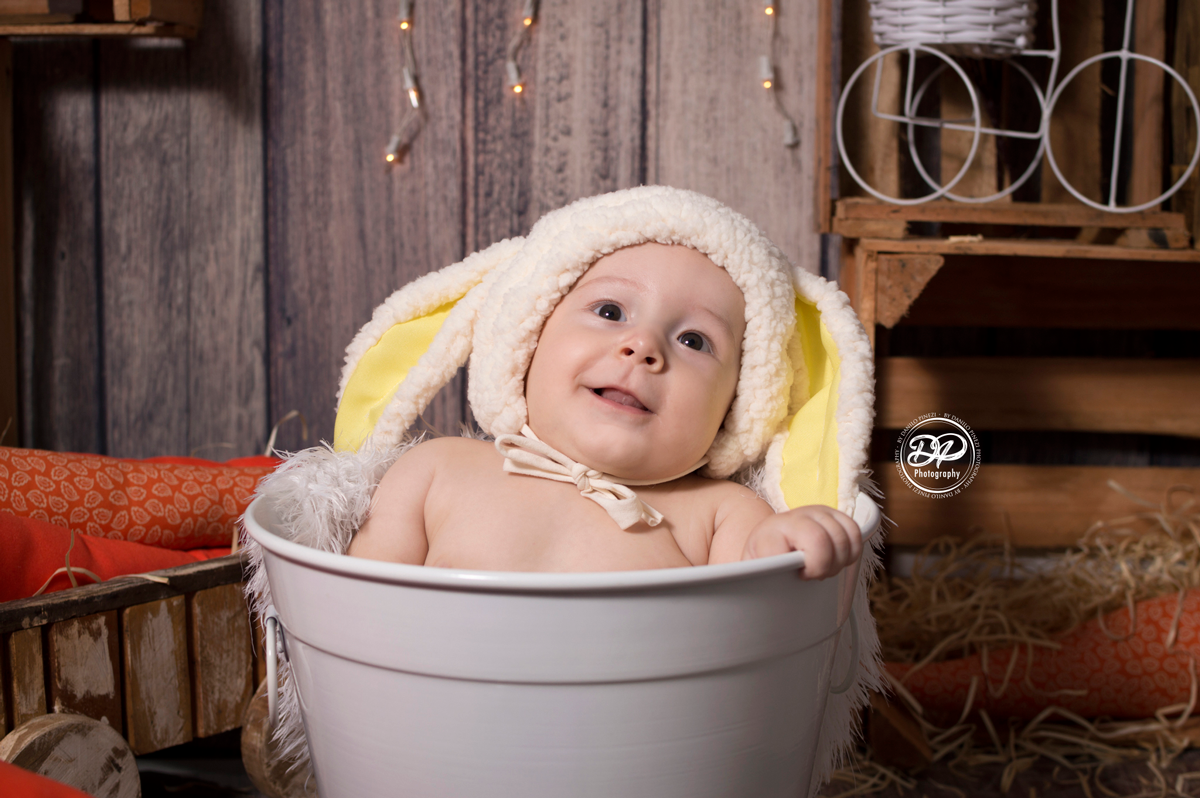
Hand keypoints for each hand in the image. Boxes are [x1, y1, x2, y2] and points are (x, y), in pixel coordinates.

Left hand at [740, 505, 861, 578]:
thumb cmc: (763, 561)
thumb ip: (759, 579)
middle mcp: (794, 517)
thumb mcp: (754, 573)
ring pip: (842, 537)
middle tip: (812, 575)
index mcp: (771, 532)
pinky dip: (851, 551)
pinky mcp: (833, 515)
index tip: (800, 576)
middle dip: (823, 566)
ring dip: (838, 561)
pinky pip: (854, 531)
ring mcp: (815, 513)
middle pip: (822, 541)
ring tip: (822, 569)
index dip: (808, 567)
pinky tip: (837, 560)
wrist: (768, 541)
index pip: (797, 546)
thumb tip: (767, 591)